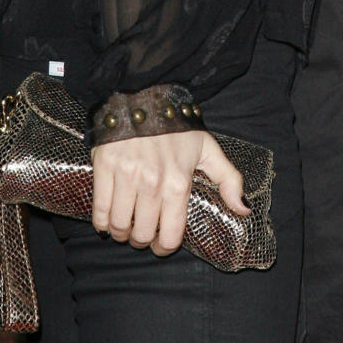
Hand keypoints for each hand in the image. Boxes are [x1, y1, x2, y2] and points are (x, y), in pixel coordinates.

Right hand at [91, 130, 246, 254]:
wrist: (145, 95)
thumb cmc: (177, 126)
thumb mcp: (208, 149)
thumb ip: (229, 180)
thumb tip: (243, 210)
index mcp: (178, 183)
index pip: (170, 236)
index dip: (164, 247)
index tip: (161, 244)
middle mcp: (152, 184)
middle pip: (142, 235)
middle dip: (142, 240)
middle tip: (142, 232)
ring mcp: (127, 176)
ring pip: (119, 226)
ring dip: (121, 232)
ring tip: (126, 225)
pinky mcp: (105, 167)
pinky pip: (99, 209)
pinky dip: (101, 222)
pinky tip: (107, 219)